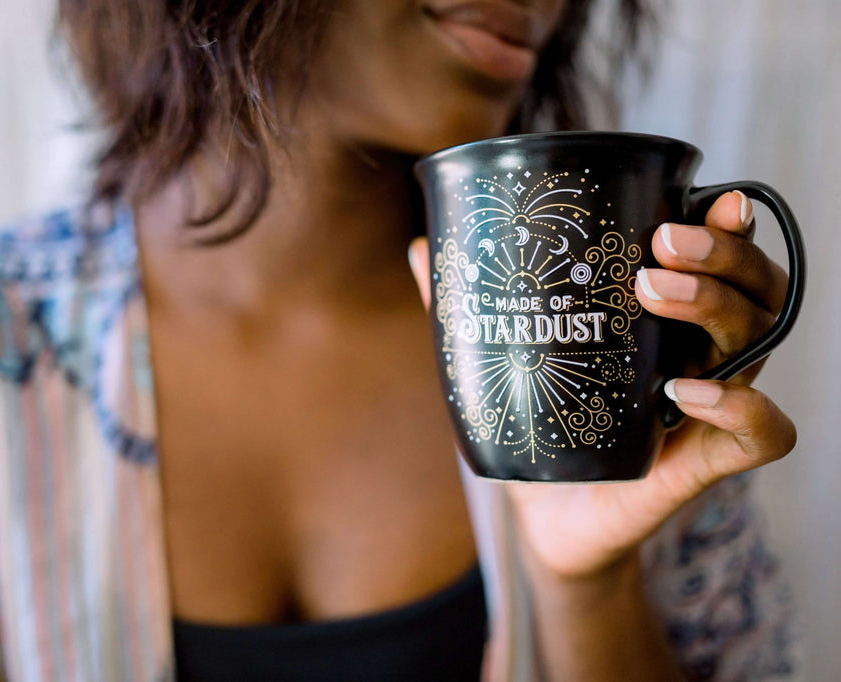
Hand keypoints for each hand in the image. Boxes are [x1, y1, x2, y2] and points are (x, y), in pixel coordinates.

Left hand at [408, 190, 796, 580]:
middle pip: (755, 286)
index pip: (722, 256)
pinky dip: (740, 406)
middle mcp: (704, 352)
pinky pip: (764, 433)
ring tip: (652, 291)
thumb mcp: (504, 359)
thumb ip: (467, 307)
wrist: (546, 516)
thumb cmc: (540, 426)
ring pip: (761, 340)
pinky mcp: (705, 463)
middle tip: (661, 243)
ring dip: (717, 304)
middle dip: (720, 253)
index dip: (729, 223)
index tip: (708, 196)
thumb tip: (421, 249)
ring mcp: (711, 406)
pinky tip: (685, 390)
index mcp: (668, 318)